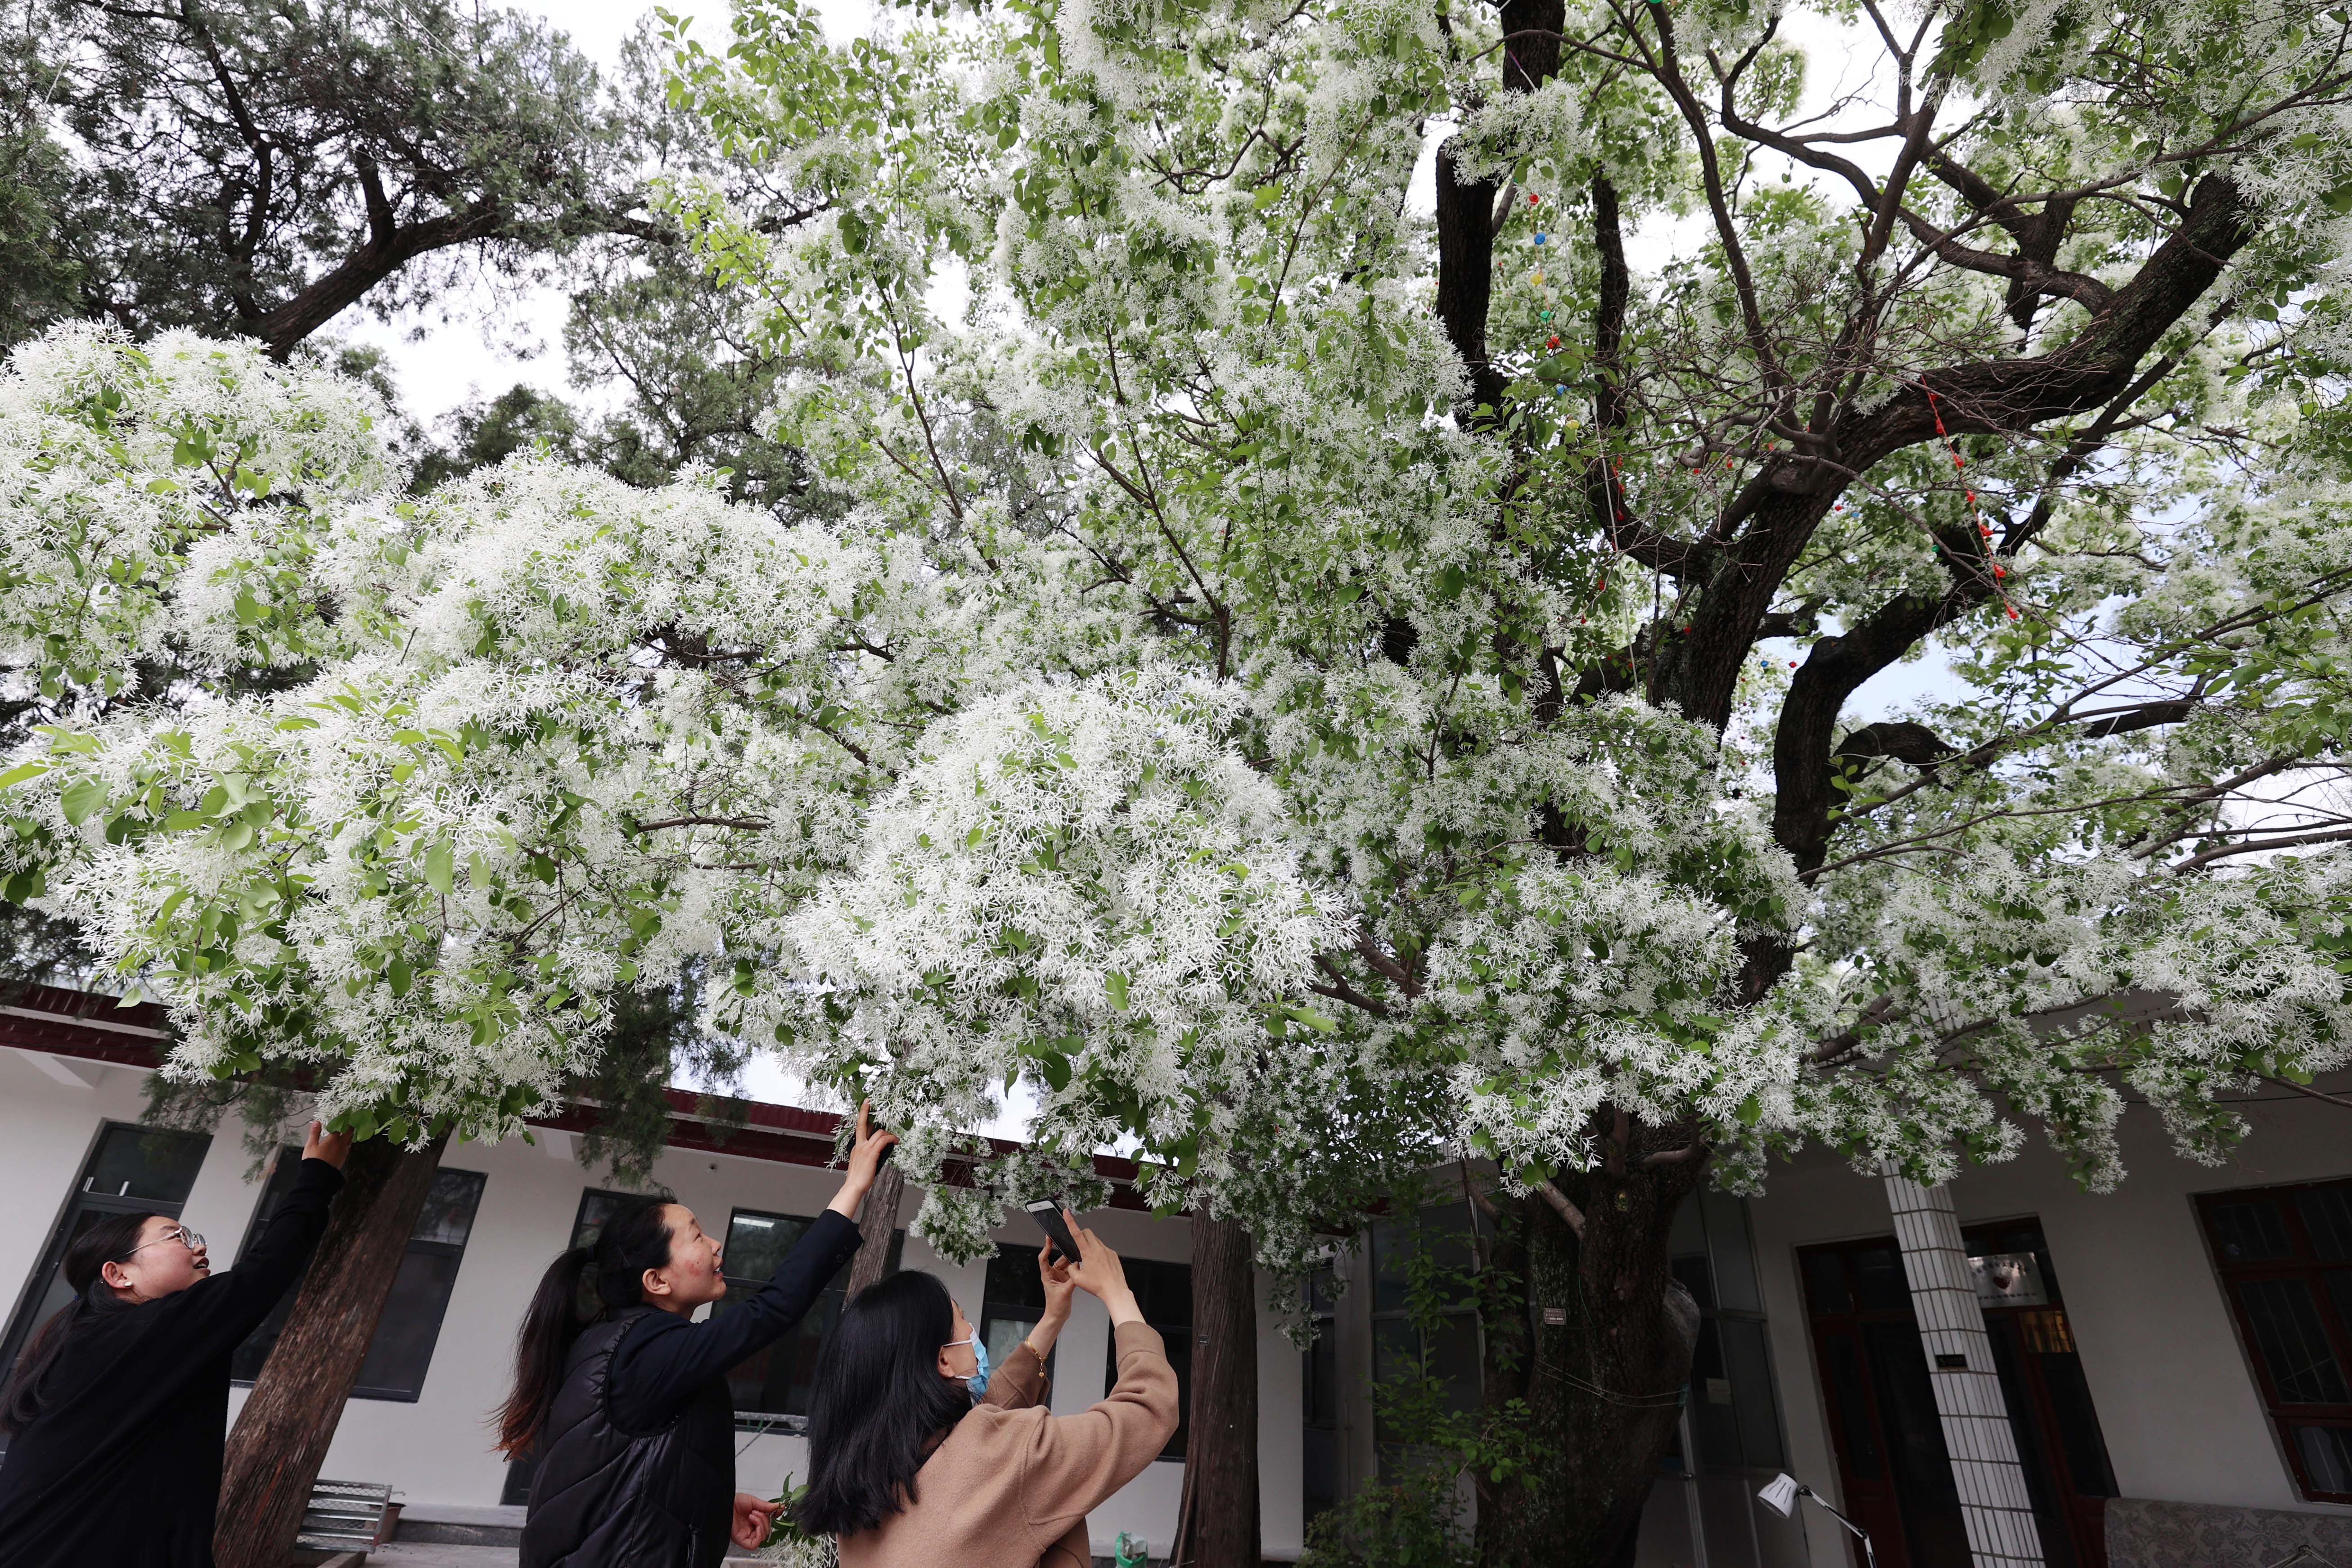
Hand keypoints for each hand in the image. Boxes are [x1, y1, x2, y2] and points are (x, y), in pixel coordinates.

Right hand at [301, 1120, 352, 1168]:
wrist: (318, 1175)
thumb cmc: (313, 1160)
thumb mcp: (311, 1145)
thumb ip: (314, 1132)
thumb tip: (317, 1122)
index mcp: (333, 1139)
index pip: (340, 1127)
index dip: (343, 1120)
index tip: (346, 1115)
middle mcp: (341, 1145)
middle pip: (349, 1133)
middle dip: (350, 1126)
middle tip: (352, 1121)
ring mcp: (343, 1152)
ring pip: (350, 1141)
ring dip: (350, 1135)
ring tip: (350, 1131)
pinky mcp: (343, 1159)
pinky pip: (347, 1148)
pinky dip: (347, 1144)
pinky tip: (345, 1144)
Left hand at [732, 1492, 775, 1548]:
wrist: (724, 1504)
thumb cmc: (734, 1502)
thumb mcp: (753, 1501)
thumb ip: (766, 1506)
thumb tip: (779, 1506)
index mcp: (754, 1519)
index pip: (768, 1522)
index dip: (774, 1517)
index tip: (779, 1510)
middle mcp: (751, 1527)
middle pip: (767, 1530)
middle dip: (765, 1519)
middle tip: (757, 1511)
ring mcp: (747, 1535)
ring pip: (762, 1536)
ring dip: (761, 1524)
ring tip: (753, 1515)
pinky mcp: (742, 1541)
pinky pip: (755, 1544)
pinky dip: (759, 1534)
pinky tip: (754, 1524)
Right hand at [826, 1101, 898, 1218]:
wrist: (854, 1187)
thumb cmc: (858, 1178)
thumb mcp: (861, 1163)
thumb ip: (867, 1155)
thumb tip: (877, 1151)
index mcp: (856, 1147)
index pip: (860, 1129)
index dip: (862, 1117)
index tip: (864, 1107)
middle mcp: (859, 1145)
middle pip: (862, 1124)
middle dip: (864, 1111)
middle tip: (868, 1102)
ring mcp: (865, 1149)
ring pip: (879, 1133)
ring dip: (889, 1134)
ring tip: (895, 1139)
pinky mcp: (871, 1154)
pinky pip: (883, 1141)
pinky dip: (891, 1139)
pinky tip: (896, 1141)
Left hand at [1036, 1241, 1076, 1324]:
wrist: (1058, 1316)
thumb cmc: (1055, 1306)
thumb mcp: (1064, 1292)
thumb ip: (1072, 1279)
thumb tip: (1078, 1267)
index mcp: (1047, 1275)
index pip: (1043, 1258)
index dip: (1046, 1248)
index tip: (1049, 1239)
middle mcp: (1052, 1275)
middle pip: (1058, 1260)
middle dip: (1066, 1255)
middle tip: (1073, 1249)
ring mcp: (1060, 1277)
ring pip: (1066, 1265)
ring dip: (1072, 1262)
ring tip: (1079, 1258)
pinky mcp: (1066, 1281)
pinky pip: (1071, 1271)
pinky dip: (1075, 1268)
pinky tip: (1081, 1266)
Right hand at [1061, 1219, 1139, 1324]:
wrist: (1115, 1290)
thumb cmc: (1098, 1286)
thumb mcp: (1078, 1279)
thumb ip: (1071, 1269)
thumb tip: (1072, 1265)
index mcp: (1088, 1253)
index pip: (1076, 1233)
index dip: (1070, 1221)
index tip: (1067, 1213)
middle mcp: (1098, 1249)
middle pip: (1087, 1232)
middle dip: (1082, 1235)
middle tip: (1079, 1246)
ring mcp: (1107, 1250)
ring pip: (1096, 1240)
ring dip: (1090, 1245)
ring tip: (1090, 1261)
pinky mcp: (1113, 1254)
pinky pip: (1104, 1248)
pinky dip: (1099, 1252)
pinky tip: (1099, 1265)